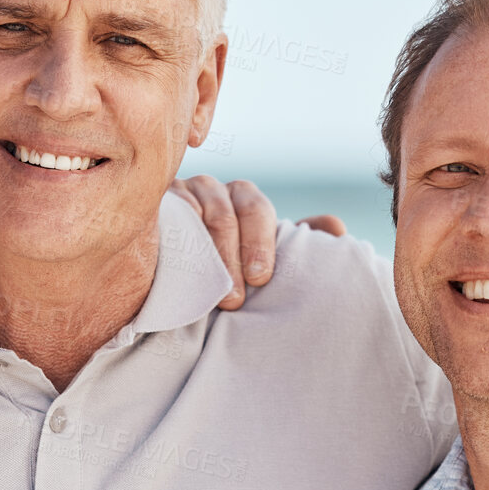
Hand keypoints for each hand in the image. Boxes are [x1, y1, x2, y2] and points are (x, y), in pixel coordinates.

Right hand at [167, 175, 345, 309]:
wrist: (173, 278)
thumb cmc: (226, 267)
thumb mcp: (262, 254)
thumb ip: (298, 241)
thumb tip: (337, 228)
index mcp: (242, 196)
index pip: (256, 210)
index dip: (260, 244)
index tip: (261, 279)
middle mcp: (211, 189)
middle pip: (225, 215)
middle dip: (231, 260)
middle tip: (235, 300)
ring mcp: (178, 194)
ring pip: (195, 218)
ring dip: (205, 259)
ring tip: (208, 295)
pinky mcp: (151, 208)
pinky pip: (165, 218)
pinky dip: (174, 242)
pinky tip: (178, 269)